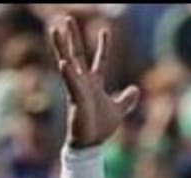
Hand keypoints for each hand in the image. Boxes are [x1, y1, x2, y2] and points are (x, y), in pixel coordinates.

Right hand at [49, 16, 139, 147]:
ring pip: (68, 63)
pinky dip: (68, 74)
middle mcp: (84, 83)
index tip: (105, 30)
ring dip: (61, 47)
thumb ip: (126, 100)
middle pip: (77, 55)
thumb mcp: (118, 111)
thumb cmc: (100, 128)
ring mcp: (78, 90)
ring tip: (55, 30)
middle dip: (73, 38)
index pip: (100, 61)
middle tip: (67, 19)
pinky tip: (63, 62)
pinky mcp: (75, 100)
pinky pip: (71, 84)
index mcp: (94, 84)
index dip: (103, 47)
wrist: (91, 145)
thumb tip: (136, 90)